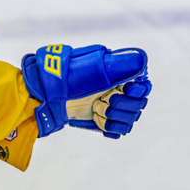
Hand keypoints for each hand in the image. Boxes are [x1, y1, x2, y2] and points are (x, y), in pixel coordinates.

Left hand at [21, 44, 150, 138]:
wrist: (45, 96)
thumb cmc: (66, 78)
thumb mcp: (93, 68)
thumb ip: (119, 63)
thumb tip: (142, 58)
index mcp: (117, 73)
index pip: (143, 87)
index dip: (136, 92)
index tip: (122, 90)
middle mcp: (117, 88)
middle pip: (139, 105)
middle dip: (121, 105)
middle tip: (100, 101)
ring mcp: (110, 104)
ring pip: (130, 119)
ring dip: (113, 117)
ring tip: (96, 110)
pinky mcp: (102, 120)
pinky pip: (119, 130)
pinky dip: (109, 127)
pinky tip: (96, 119)